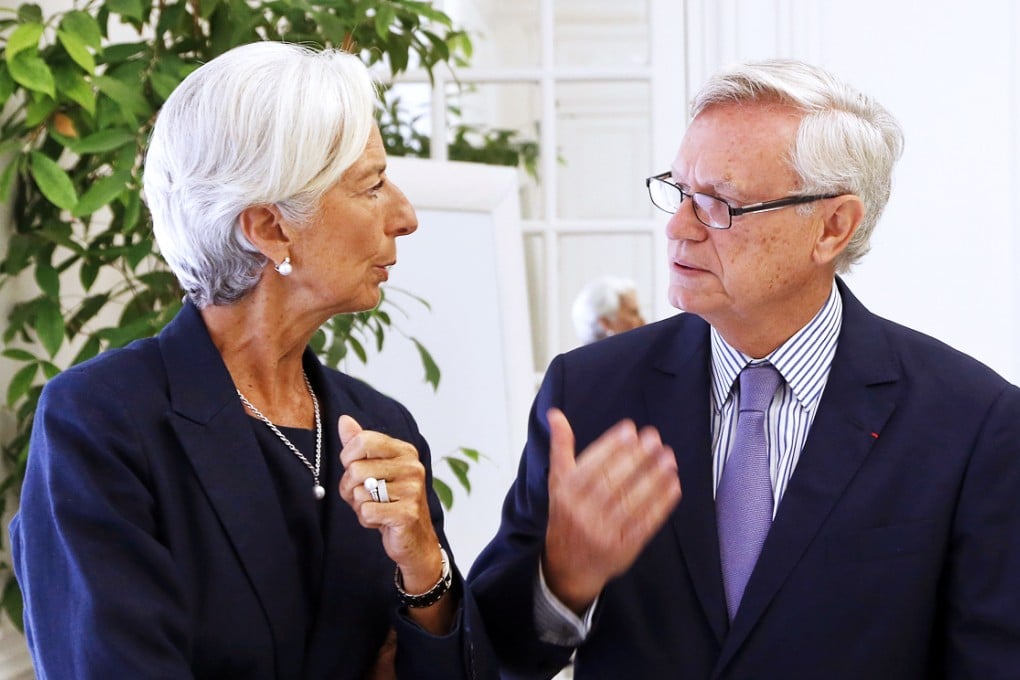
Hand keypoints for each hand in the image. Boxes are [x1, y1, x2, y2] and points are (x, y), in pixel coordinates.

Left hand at [338, 415, 442, 594]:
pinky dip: (366, 520)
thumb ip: (360, 443)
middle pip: (356, 469)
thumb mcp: (375, 468)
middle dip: (350, 488)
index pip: (363, 440)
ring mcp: (412, 490)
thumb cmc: (391, 500)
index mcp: (404, 451)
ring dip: (359, 505)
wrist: (414, 538)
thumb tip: (343, 419)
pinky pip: (366, 512)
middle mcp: (412, 467)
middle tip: (365, 496)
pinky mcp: (407, 513)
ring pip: (359, 492)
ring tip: (375, 507)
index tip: (355, 469)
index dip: (348, 458)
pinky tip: (380, 521)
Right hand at [542, 408, 681, 613]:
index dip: (612, 446)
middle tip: (655, 439)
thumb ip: (561, 448)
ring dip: (654, 478)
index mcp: (566, 494)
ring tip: (668, 457)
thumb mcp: (558, 482)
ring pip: (632, 501)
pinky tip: (673, 484)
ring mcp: (604, 533)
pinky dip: (662, 503)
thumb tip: (556, 414)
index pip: (591, 466)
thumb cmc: (565, 515)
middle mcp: (582, 513)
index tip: (631, 429)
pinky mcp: (624, 548)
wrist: (568, 567)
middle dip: (637, 458)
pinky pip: (645, 522)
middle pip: (613, 482)